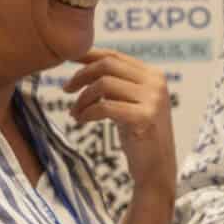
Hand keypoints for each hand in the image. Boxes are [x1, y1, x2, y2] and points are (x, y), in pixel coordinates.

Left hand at [66, 50, 175, 185]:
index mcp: (153, 75)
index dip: (89, 55)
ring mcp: (152, 99)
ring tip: (74, 112)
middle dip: (81, 75)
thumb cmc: (139, 135)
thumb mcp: (129, 102)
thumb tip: (86, 64)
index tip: (69, 60)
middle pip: (108, 65)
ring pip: (104, 84)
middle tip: (66, 89)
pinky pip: (105, 106)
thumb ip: (116, 83)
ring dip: (83, 98)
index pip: (115, 55)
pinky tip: (81, 120)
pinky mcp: (144, 117)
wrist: (156, 168)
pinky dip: (88, 112)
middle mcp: (156, 82)